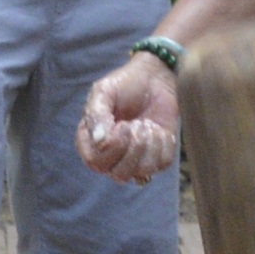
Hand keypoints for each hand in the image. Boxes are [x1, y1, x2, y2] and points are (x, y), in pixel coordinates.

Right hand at [77, 55, 180, 184]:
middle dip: (133, 148)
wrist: (154, 78)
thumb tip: (99, 141)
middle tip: (136, 124)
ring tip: (147, 125)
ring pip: (142, 173)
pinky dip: (163, 144)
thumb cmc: (124, 84)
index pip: (96, 162)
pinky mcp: (157, 158)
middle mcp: (111, 157)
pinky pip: (162, 165)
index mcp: (91, 143)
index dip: (112, 147)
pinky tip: (158, 129)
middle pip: (119, 175)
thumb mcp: (104, 91)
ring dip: (149, 145)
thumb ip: (96, 114)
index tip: (122, 124)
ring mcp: (135, 160)